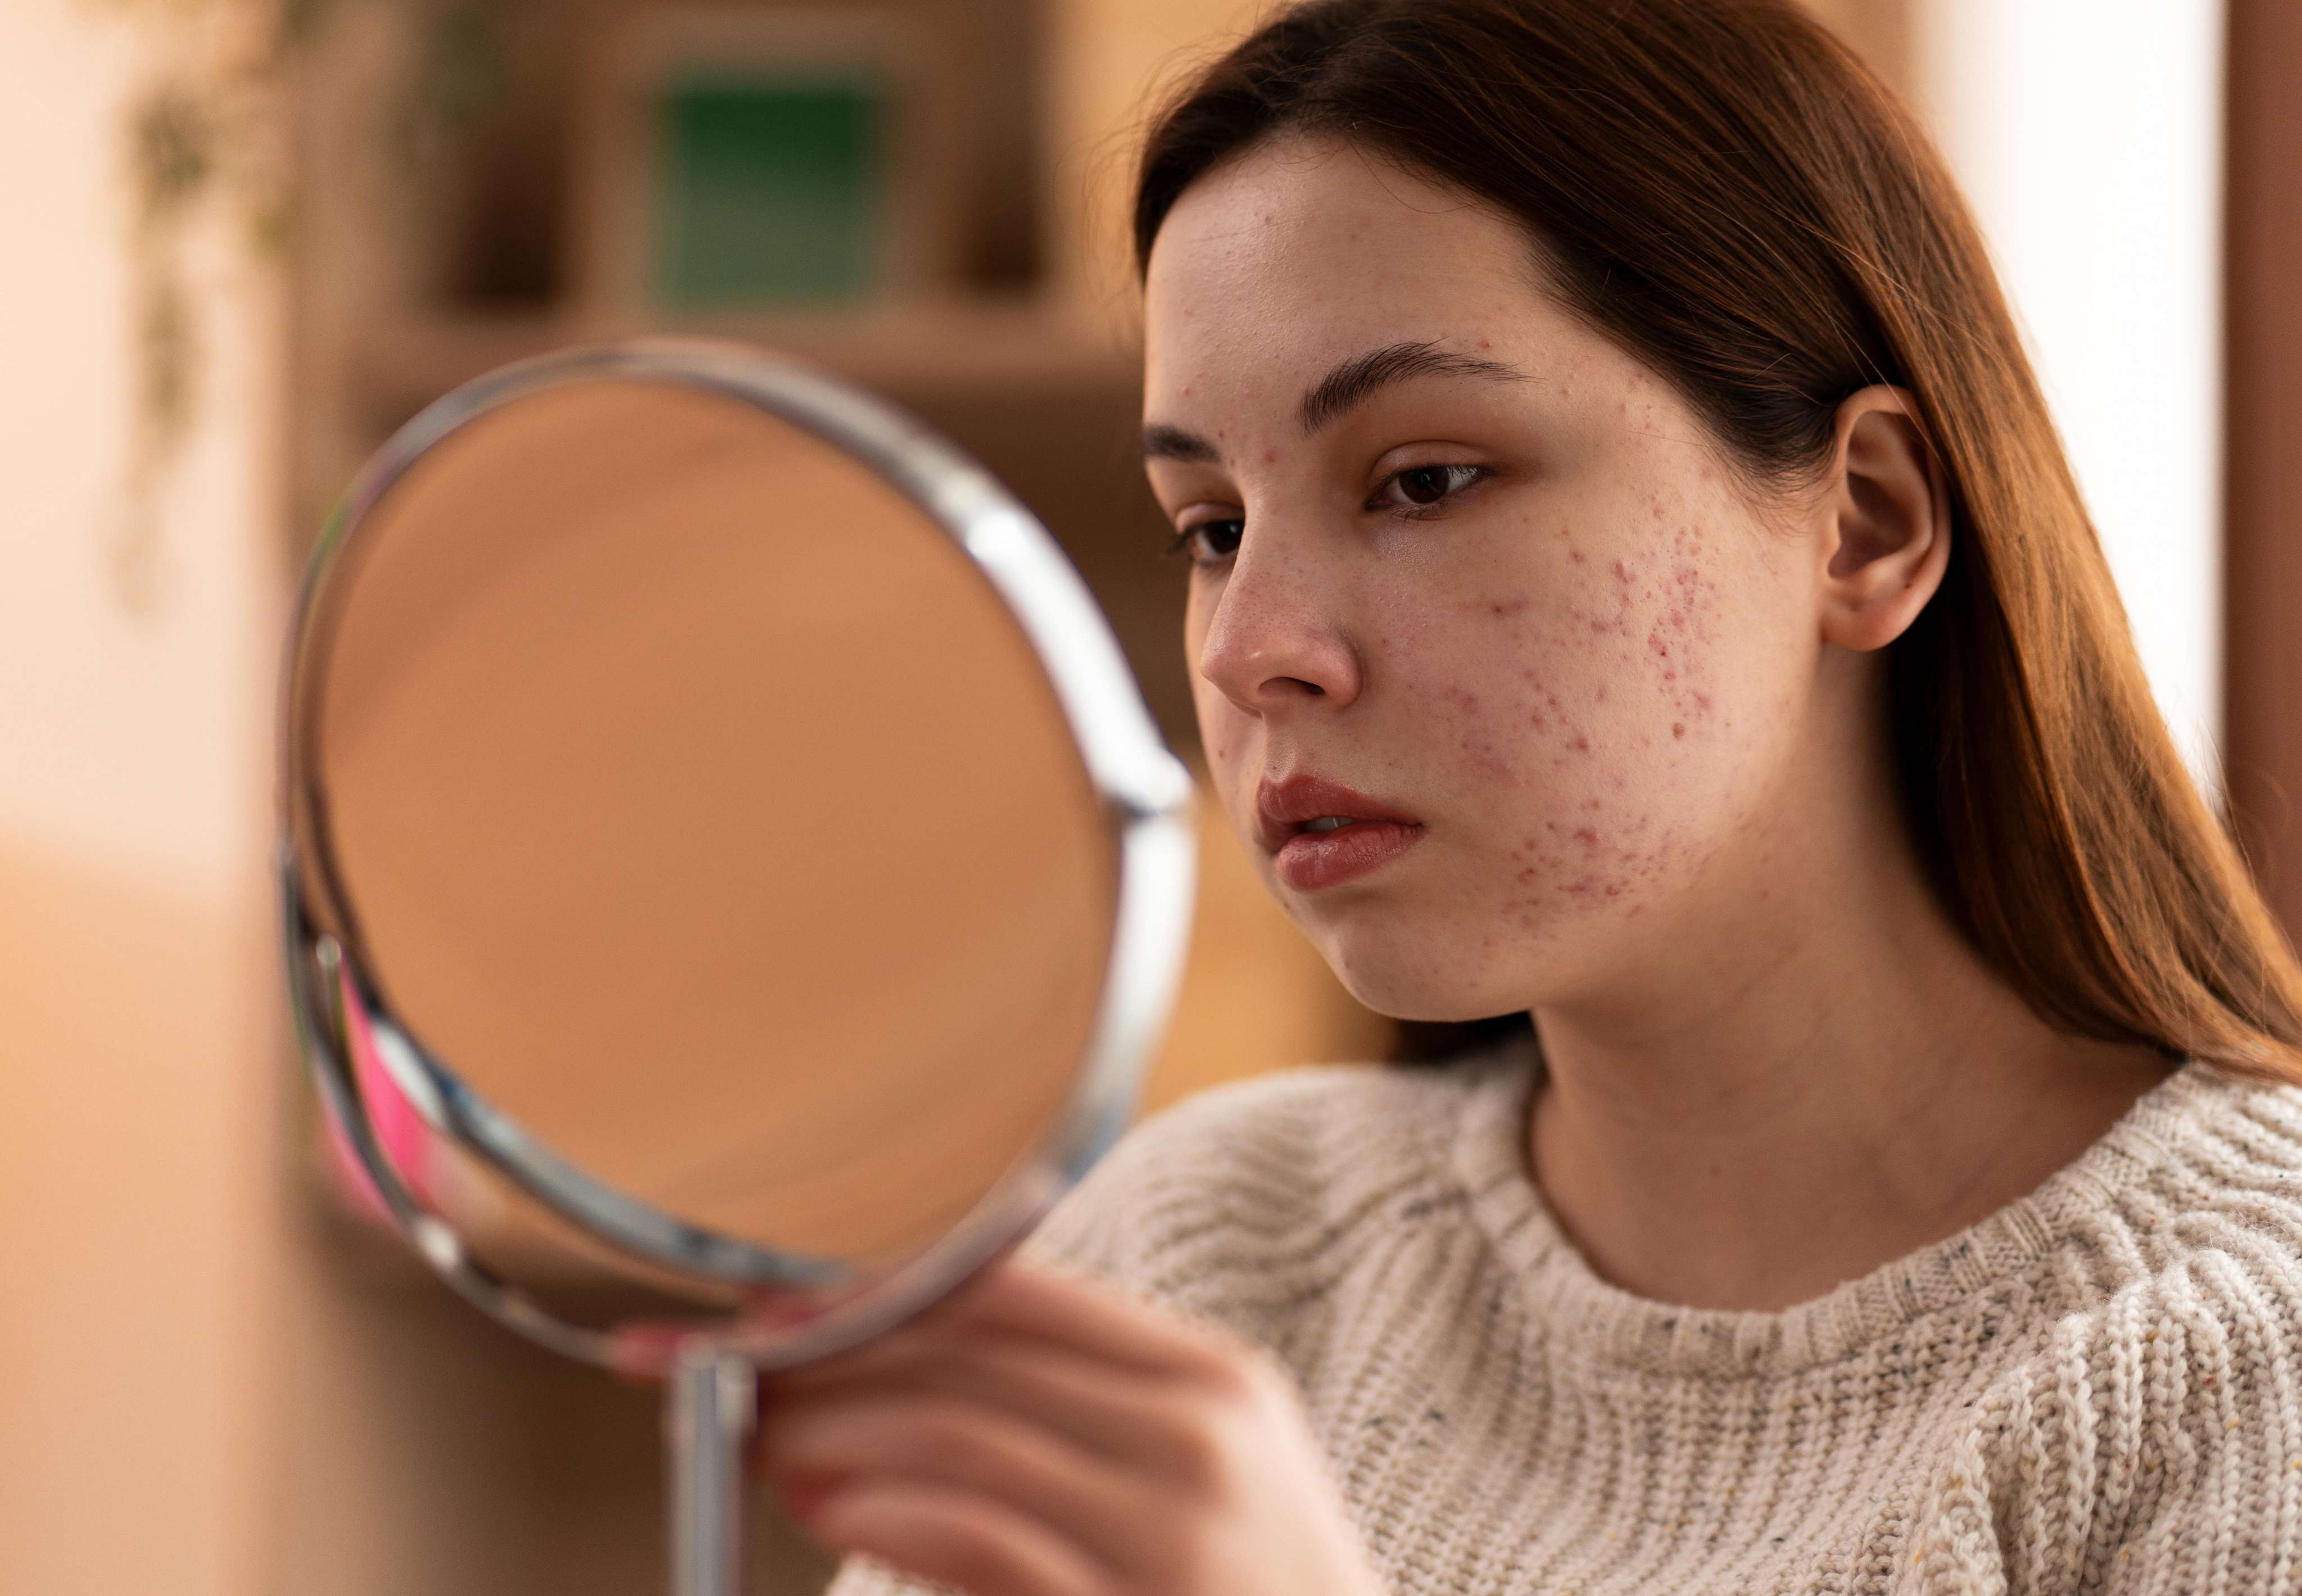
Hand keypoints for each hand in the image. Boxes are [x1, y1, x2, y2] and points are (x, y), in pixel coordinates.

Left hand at [757, 1258, 1388, 1595]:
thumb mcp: (1197, 1477)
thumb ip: (1073, 1415)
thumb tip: (898, 1371)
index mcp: (1209, 1378)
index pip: (1016, 1290)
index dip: (876, 1284)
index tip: (772, 1300)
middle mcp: (1200, 1433)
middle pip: (972, 1355)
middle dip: (826, 1356)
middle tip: (726, 1367)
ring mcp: (1178, 1529)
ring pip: (964, 1436)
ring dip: (835, 1434)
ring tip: (760, 1439)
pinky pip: (991, 1543)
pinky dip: (890, 1516)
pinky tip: (828, 1507)